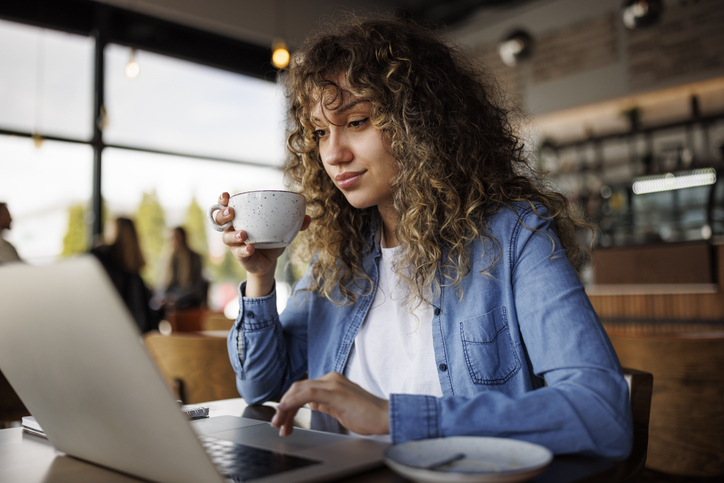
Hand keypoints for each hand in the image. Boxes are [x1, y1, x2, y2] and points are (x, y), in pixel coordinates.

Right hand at [215, 192, 310, 295]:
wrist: (269, 262)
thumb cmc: (270, 239)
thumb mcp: (282, 229)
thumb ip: (294, 223)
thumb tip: (308, 217)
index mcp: (241, 217)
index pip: (226, 205)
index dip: (223, 200)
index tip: (226, 195)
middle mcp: (233, 229)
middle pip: (219, 220)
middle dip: (223, 215)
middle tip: (231, 212)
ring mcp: (234, 244)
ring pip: (226, 237)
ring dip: (233, 235)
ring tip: (243, 234)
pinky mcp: (240, 255)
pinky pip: (239, 252)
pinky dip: (244, 250)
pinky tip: (250, 248)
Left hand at [271, 372, 388, 436]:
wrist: (385, 416)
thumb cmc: (368, 416)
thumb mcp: (340, 409)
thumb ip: (326, 404)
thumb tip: (313, 404)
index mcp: (332, 382)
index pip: (303, 389)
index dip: (289, 403)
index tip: (283, 419)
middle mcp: (331, 378)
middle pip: (298, 388)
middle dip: (284, 407)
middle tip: (277, 424)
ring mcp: (333, 383)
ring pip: (299, 390)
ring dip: (285, 408)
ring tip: (280, 423)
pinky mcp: (334, 391)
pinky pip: (307, 393)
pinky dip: (292, 401)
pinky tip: (285, 410)